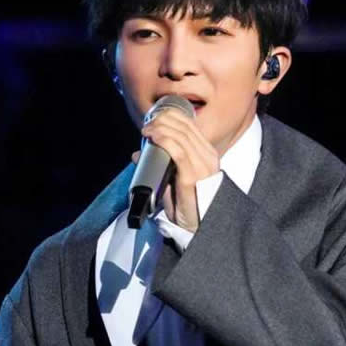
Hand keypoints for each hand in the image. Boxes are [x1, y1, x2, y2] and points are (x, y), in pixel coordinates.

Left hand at [131, 109, 218, 231]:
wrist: (199, 228)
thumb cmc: (188, 206)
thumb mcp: (174, 180)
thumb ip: (160, 165)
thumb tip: (137, 154)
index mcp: (207, 155)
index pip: (191, 126)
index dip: (171, 116)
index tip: (154, 118)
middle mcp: (207, 157)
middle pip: (185, 126)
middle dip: (163, 120)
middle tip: (147, 124)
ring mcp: (201, 166)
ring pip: (180, 135)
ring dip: (160, 128)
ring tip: (146, 130)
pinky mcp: (192, 176)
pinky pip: (178, 151)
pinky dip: (164, 139)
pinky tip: (153, 136)